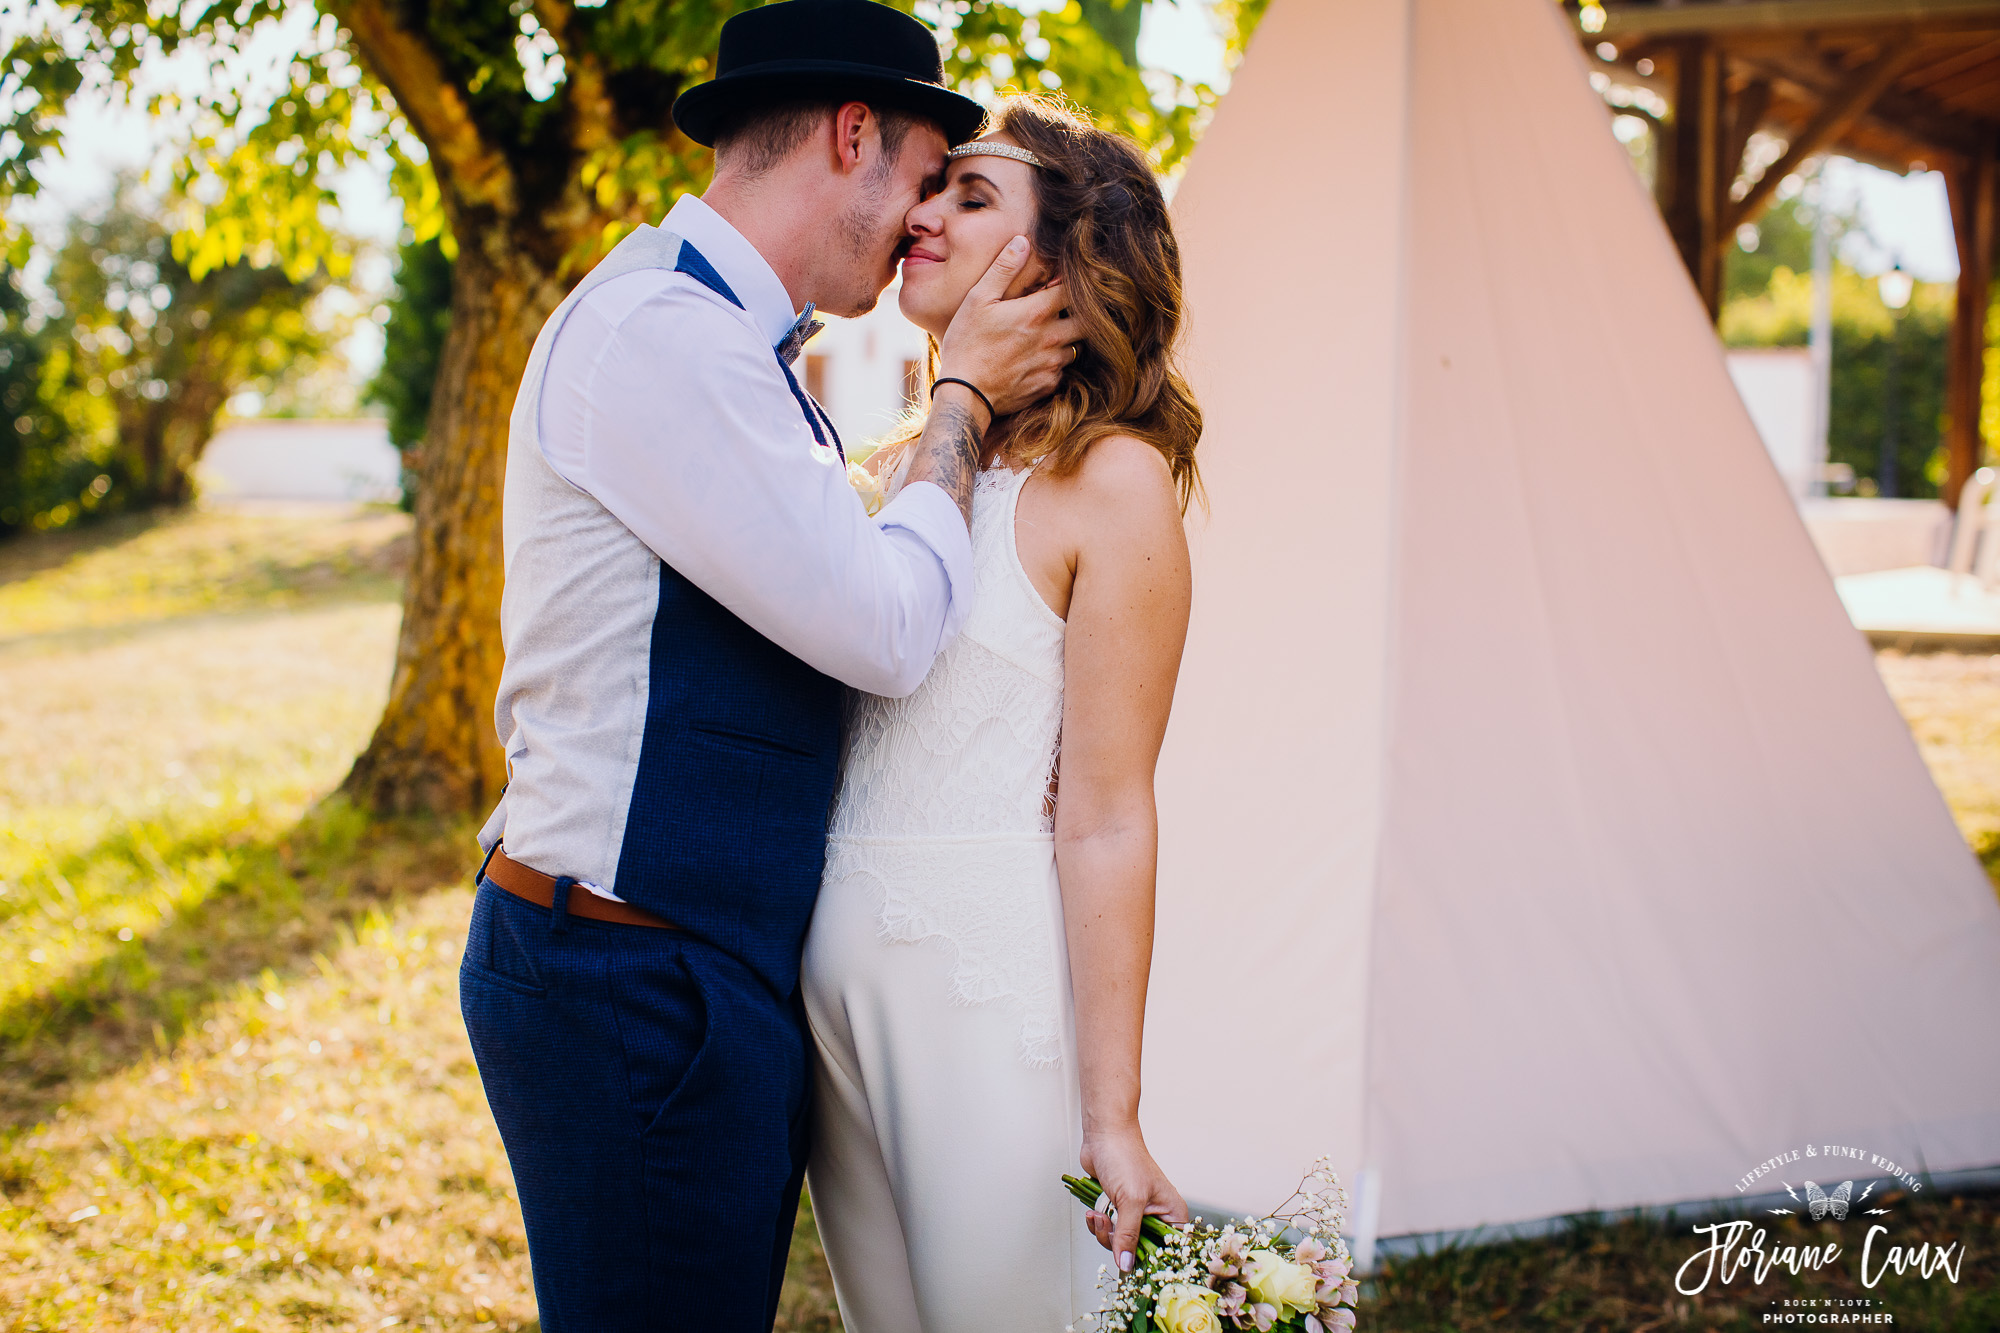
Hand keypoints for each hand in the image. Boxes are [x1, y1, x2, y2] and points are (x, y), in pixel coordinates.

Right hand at [936, 235, 1074, 417]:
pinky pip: (1063, 370)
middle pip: (1087, 321)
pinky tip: (1037, 358)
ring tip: (1050, 333)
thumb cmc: (967, 343)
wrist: (965, 394)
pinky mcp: (1048, 385)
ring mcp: (1052, 364)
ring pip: (1076, 346)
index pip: (1075, 290)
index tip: (1082, 276)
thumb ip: (1003, 269)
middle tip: (1069, 308)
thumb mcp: (978, 299)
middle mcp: (1052, 339)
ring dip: (1068, 338)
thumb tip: (1022, 241)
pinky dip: (1056, 361)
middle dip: (1083, 312)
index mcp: (1037, 313)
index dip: (1081, 280)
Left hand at [1080, 1126, 1187, 1273]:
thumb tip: (1126, 1264)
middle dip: (1117, 1241)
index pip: (1166, 1251)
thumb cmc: (1125, 1158)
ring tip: (1098, 1215)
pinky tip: (1093, 1213)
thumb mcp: (1130, 1200)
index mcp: (1171, 1214)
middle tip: (1108, 1224)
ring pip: (1120, 1242)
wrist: (1104, 1134)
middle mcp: (1157, 1216)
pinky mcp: (1119, 1209)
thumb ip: (1128, 1235)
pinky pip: (1109, 1231)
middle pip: (1139, 1250)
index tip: (1130, 1261)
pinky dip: (1099, 1225)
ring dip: (1104, 1232)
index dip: (1149, 1259)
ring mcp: (1136, 1213)